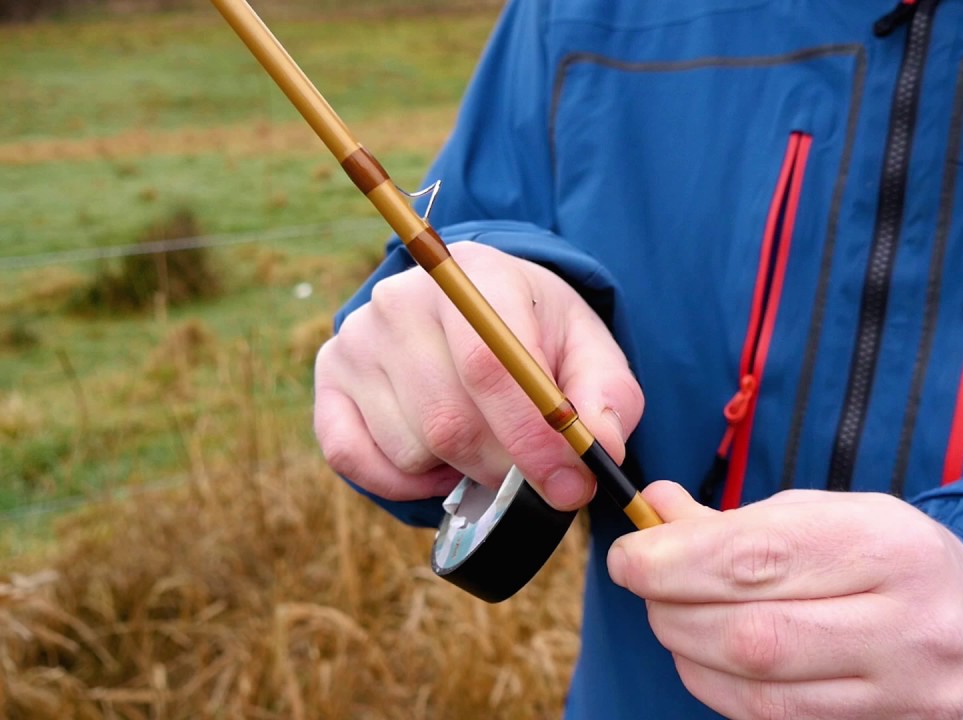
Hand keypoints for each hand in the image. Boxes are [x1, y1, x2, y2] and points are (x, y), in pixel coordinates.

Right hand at [313, 241, 642, 508]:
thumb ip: (608, 399)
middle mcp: (403, 298)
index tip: (568, 488)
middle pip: (449, 419)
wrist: (478, 309)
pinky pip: (355, 457)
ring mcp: (358, 336)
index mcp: (477, 275)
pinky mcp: (329, 375)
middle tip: (532, 475)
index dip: (530, 437)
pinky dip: (403, 482)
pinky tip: (437, 463)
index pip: (490, 365)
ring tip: (484, 443)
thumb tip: (600, 448)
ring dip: (458, 471)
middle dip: (503, 467)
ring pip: (411, 448)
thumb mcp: (592, 354)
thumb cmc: (541, 336)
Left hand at [608, 482, 962, 719]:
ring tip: (676, 621)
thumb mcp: (825, 514)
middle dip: (673, 611)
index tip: (628, 558)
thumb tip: (653, 510)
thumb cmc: (887, 557)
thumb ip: (737, 521)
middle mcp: (911, 627)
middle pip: (752, 635)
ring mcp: (905, 696)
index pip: (760, 558)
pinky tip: (712, 660)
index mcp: (892, 545)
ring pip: (758, 692)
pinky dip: (723, 691)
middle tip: (647, 589)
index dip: (675, 562)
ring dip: (691, 656)